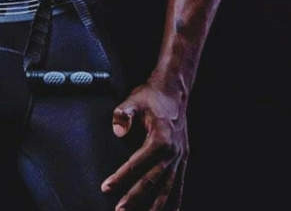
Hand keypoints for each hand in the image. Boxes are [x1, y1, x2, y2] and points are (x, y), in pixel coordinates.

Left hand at [100, 81, 188, 209]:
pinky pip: (179, 186)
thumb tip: (118, 131)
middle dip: (135, 198)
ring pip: (168, 189)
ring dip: (156, 207)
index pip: (137, 164)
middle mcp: (173, 152)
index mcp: (160, 139)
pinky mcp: (183, 160)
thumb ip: (123, 114)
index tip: (106, 187)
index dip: (121, 177)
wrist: (174, 91)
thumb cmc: (152, 96)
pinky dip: (174, 202)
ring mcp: (180, 158)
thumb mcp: (134, 100)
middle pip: (153, 182)